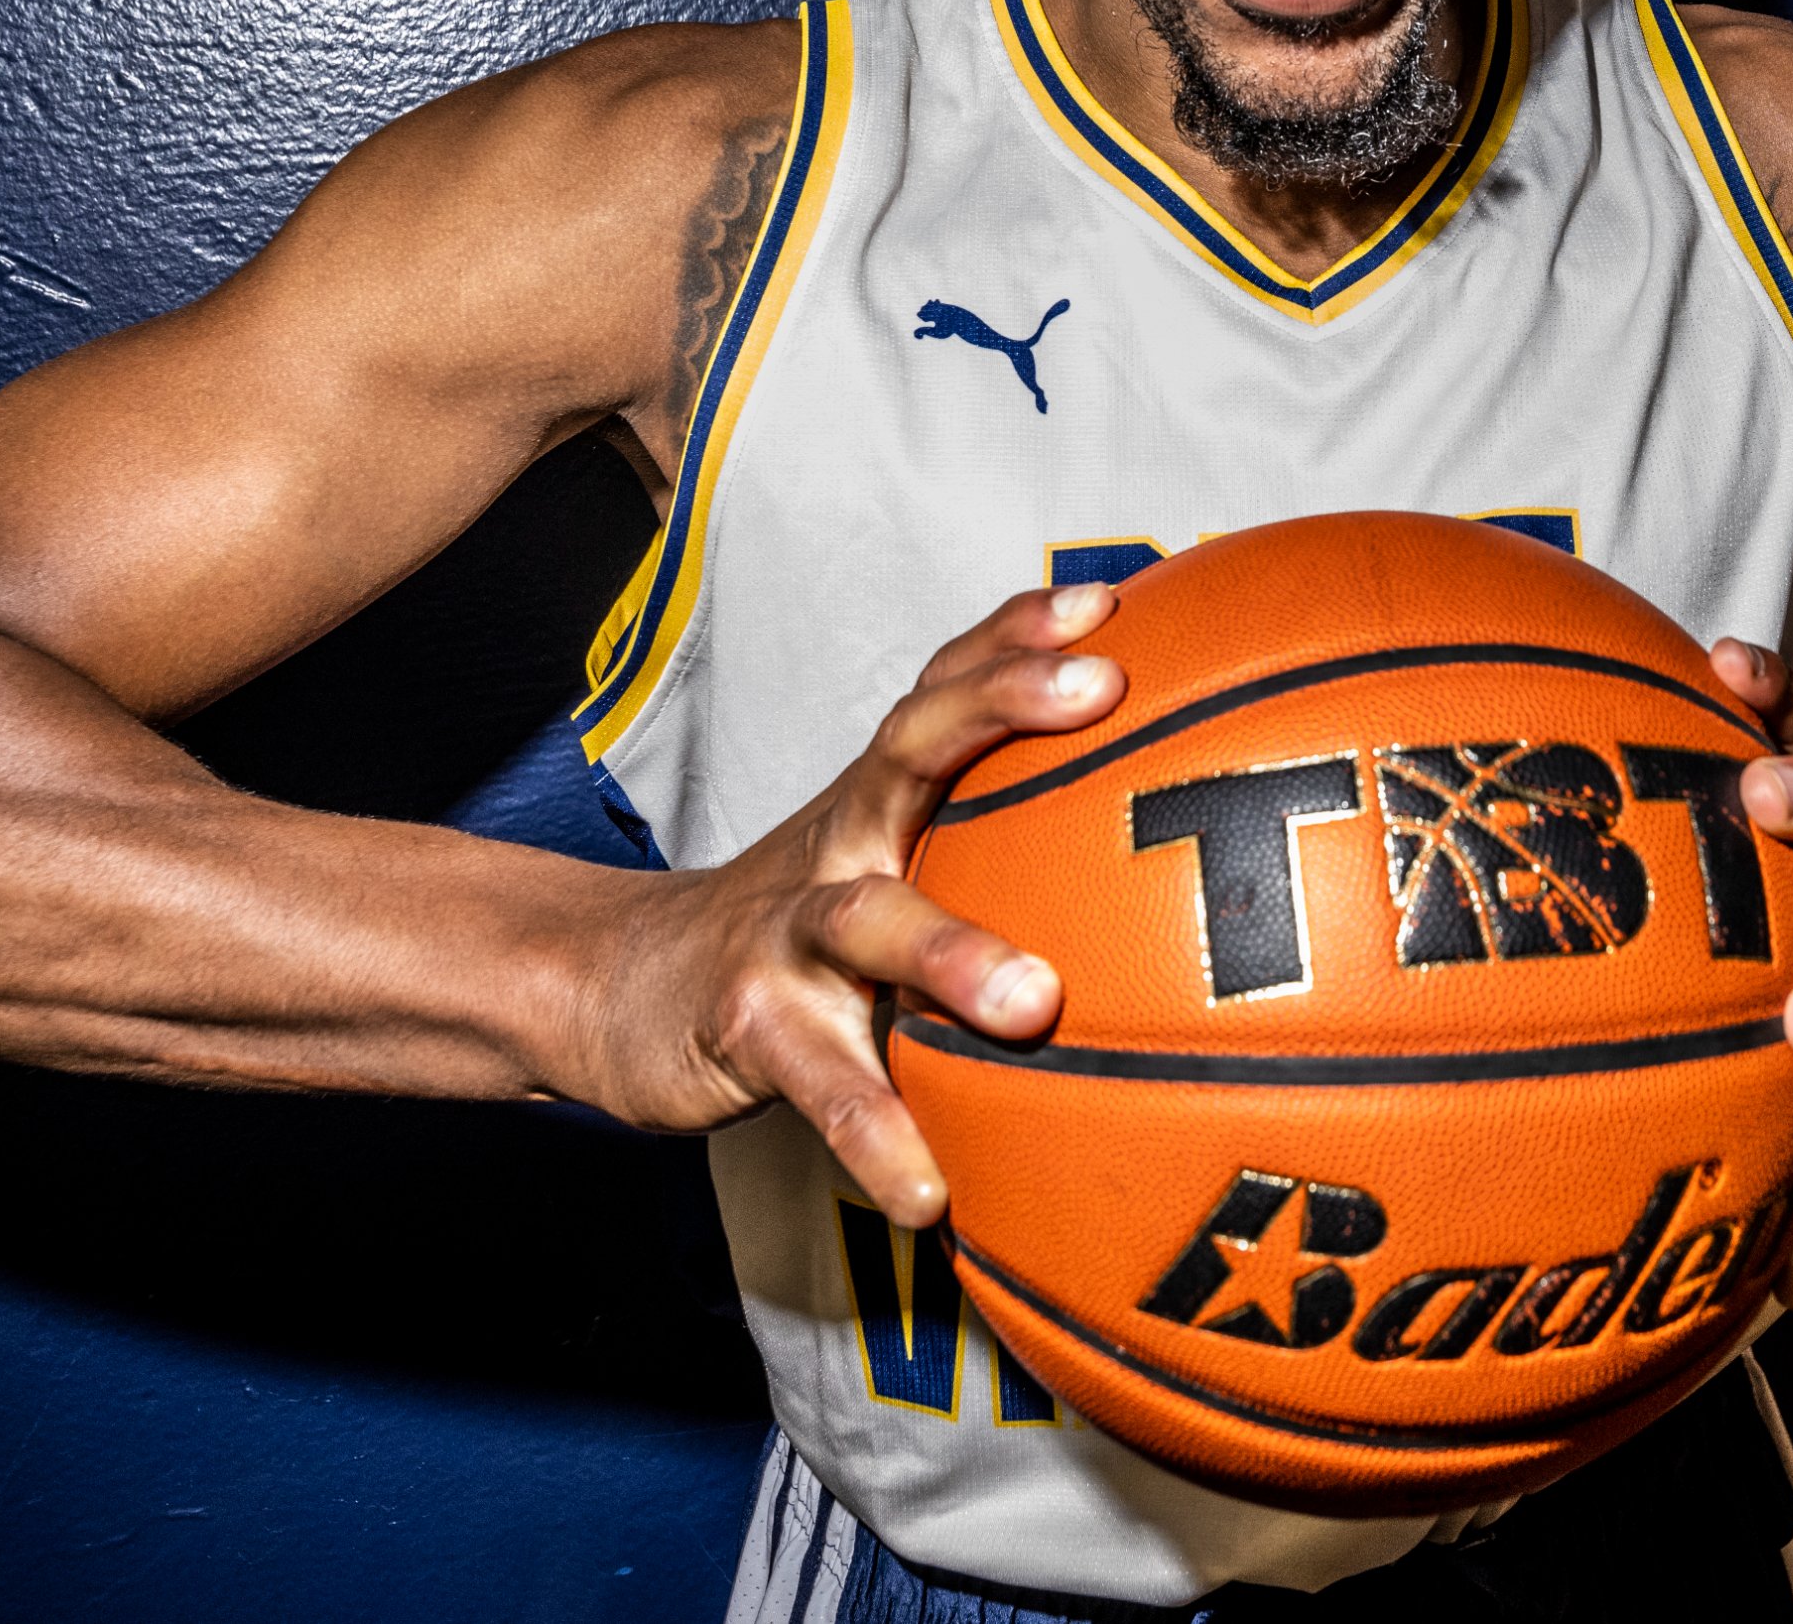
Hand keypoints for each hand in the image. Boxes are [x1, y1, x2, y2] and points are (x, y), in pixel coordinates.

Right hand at [561, 582, 1125, 1223]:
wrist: (619, 988)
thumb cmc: (802, 928)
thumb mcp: (890, 864)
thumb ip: (997, 847)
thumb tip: (1173, 876)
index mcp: (883, 799)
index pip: (949, 689)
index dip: (1021, 633)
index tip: (1110, 598)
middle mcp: (840, 840)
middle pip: (913, 746)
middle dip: (1003, 705)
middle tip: (1099, 691)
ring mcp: (787, 930)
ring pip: (868, 919)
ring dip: (950, 950)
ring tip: (1035, 999)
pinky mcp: (747, 1025)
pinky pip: (820, 1083)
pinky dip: (876, 1136)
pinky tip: (930, 1195)